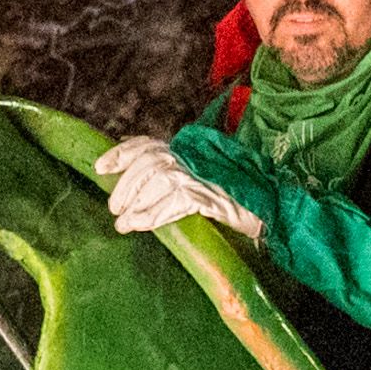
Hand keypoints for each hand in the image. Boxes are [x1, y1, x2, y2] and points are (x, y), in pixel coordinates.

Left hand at [94, 137, 262, 241]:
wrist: (270, 213)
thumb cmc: (230, 203)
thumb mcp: (196, 184)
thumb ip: (168, 180)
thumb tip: (129, 183)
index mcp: (189, 151)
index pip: (149, 144)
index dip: (122, 153)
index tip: (100, 168)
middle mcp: (197, 158)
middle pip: (151, 161)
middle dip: (127, 186)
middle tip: (115, 209)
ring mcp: (208, 175)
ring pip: (161, 178)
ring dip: (138, 203)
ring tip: (124, 223)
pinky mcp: (217, 197)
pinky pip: (180, 201)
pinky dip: (157, 214)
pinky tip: (143, 225)